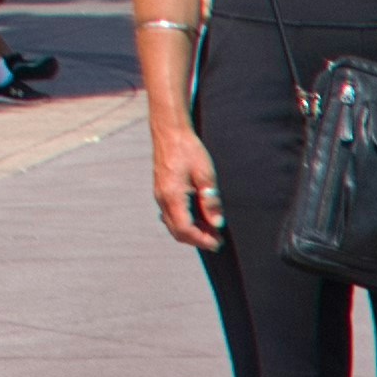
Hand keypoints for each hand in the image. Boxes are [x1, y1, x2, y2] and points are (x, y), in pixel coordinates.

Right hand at [150, 124, 226, 251]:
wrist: (170, 133)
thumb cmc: (188, 150)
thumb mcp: (205, 174)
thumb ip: (211, 201)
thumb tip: (217, 223)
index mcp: (172, 196)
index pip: (185, 229)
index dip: (201, 240)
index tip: (217, 243)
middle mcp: (162, 199)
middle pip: (177, 231)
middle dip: (197, 239)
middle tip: (216, 239)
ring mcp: (160, 196)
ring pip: (173, 225)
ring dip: (191, 232)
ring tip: (211, 230)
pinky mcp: (162, 192)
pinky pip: (171, 215)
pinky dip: (185, 222)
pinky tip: (199, 218)